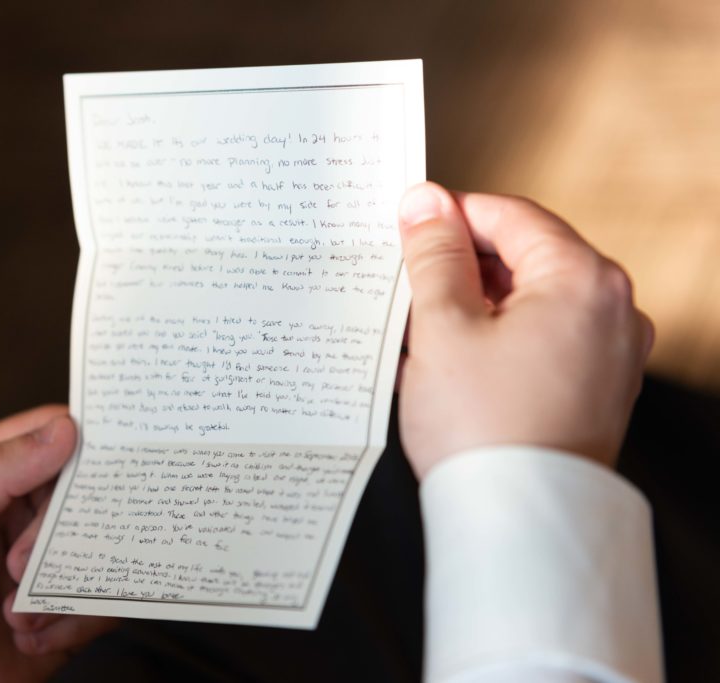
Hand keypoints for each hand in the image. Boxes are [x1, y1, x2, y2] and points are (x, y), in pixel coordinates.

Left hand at [0, 405, 116, 681]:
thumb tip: (64, 430)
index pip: (50, 434)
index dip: (82, 440)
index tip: (106, 455)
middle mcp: (22, 510)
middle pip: (83, 492)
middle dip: (59, 532)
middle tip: (20, 564)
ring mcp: (45, 558)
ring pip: (98, 547)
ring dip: (61, 583)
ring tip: (13, 612)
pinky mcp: (63, 604)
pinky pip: (99, 599)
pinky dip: (69, 620)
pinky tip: (26, 636)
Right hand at [396, 183, 653, 477]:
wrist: (517, 525)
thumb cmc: (482, 429)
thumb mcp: (444, 326)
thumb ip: (434, 255)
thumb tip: (425, 202)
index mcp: (584, 280)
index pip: (510, 217)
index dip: (451, 217)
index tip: (407, 227)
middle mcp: (612, 311)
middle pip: (524, 259)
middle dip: (460, 269)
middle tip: (406, 288)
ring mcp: (610, 355)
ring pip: (528, 304)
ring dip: (472, 309)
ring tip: (419, 336)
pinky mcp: (595, 391)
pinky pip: (539, 343)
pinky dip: (494, 343)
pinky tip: (448, 365)